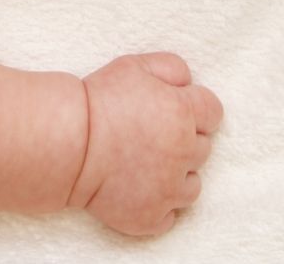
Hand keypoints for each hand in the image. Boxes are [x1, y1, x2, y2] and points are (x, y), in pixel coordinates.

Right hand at [69, 52, 222, 236]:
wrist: (69, 143)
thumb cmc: (99, 100)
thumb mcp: (135, 65)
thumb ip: (172, 68)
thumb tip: (189, 83)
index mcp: (182, 114)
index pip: (214, 112)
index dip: (196, 109)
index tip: (176, 110)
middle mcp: (183, 154)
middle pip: (204, 148)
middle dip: (184, 140)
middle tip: (152, 134)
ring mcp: (168, 190)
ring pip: (192, 186)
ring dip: (177, 175)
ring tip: (146, 163)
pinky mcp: (151, 218)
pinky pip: (170, 216)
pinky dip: (159, 204)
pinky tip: (138, 188)